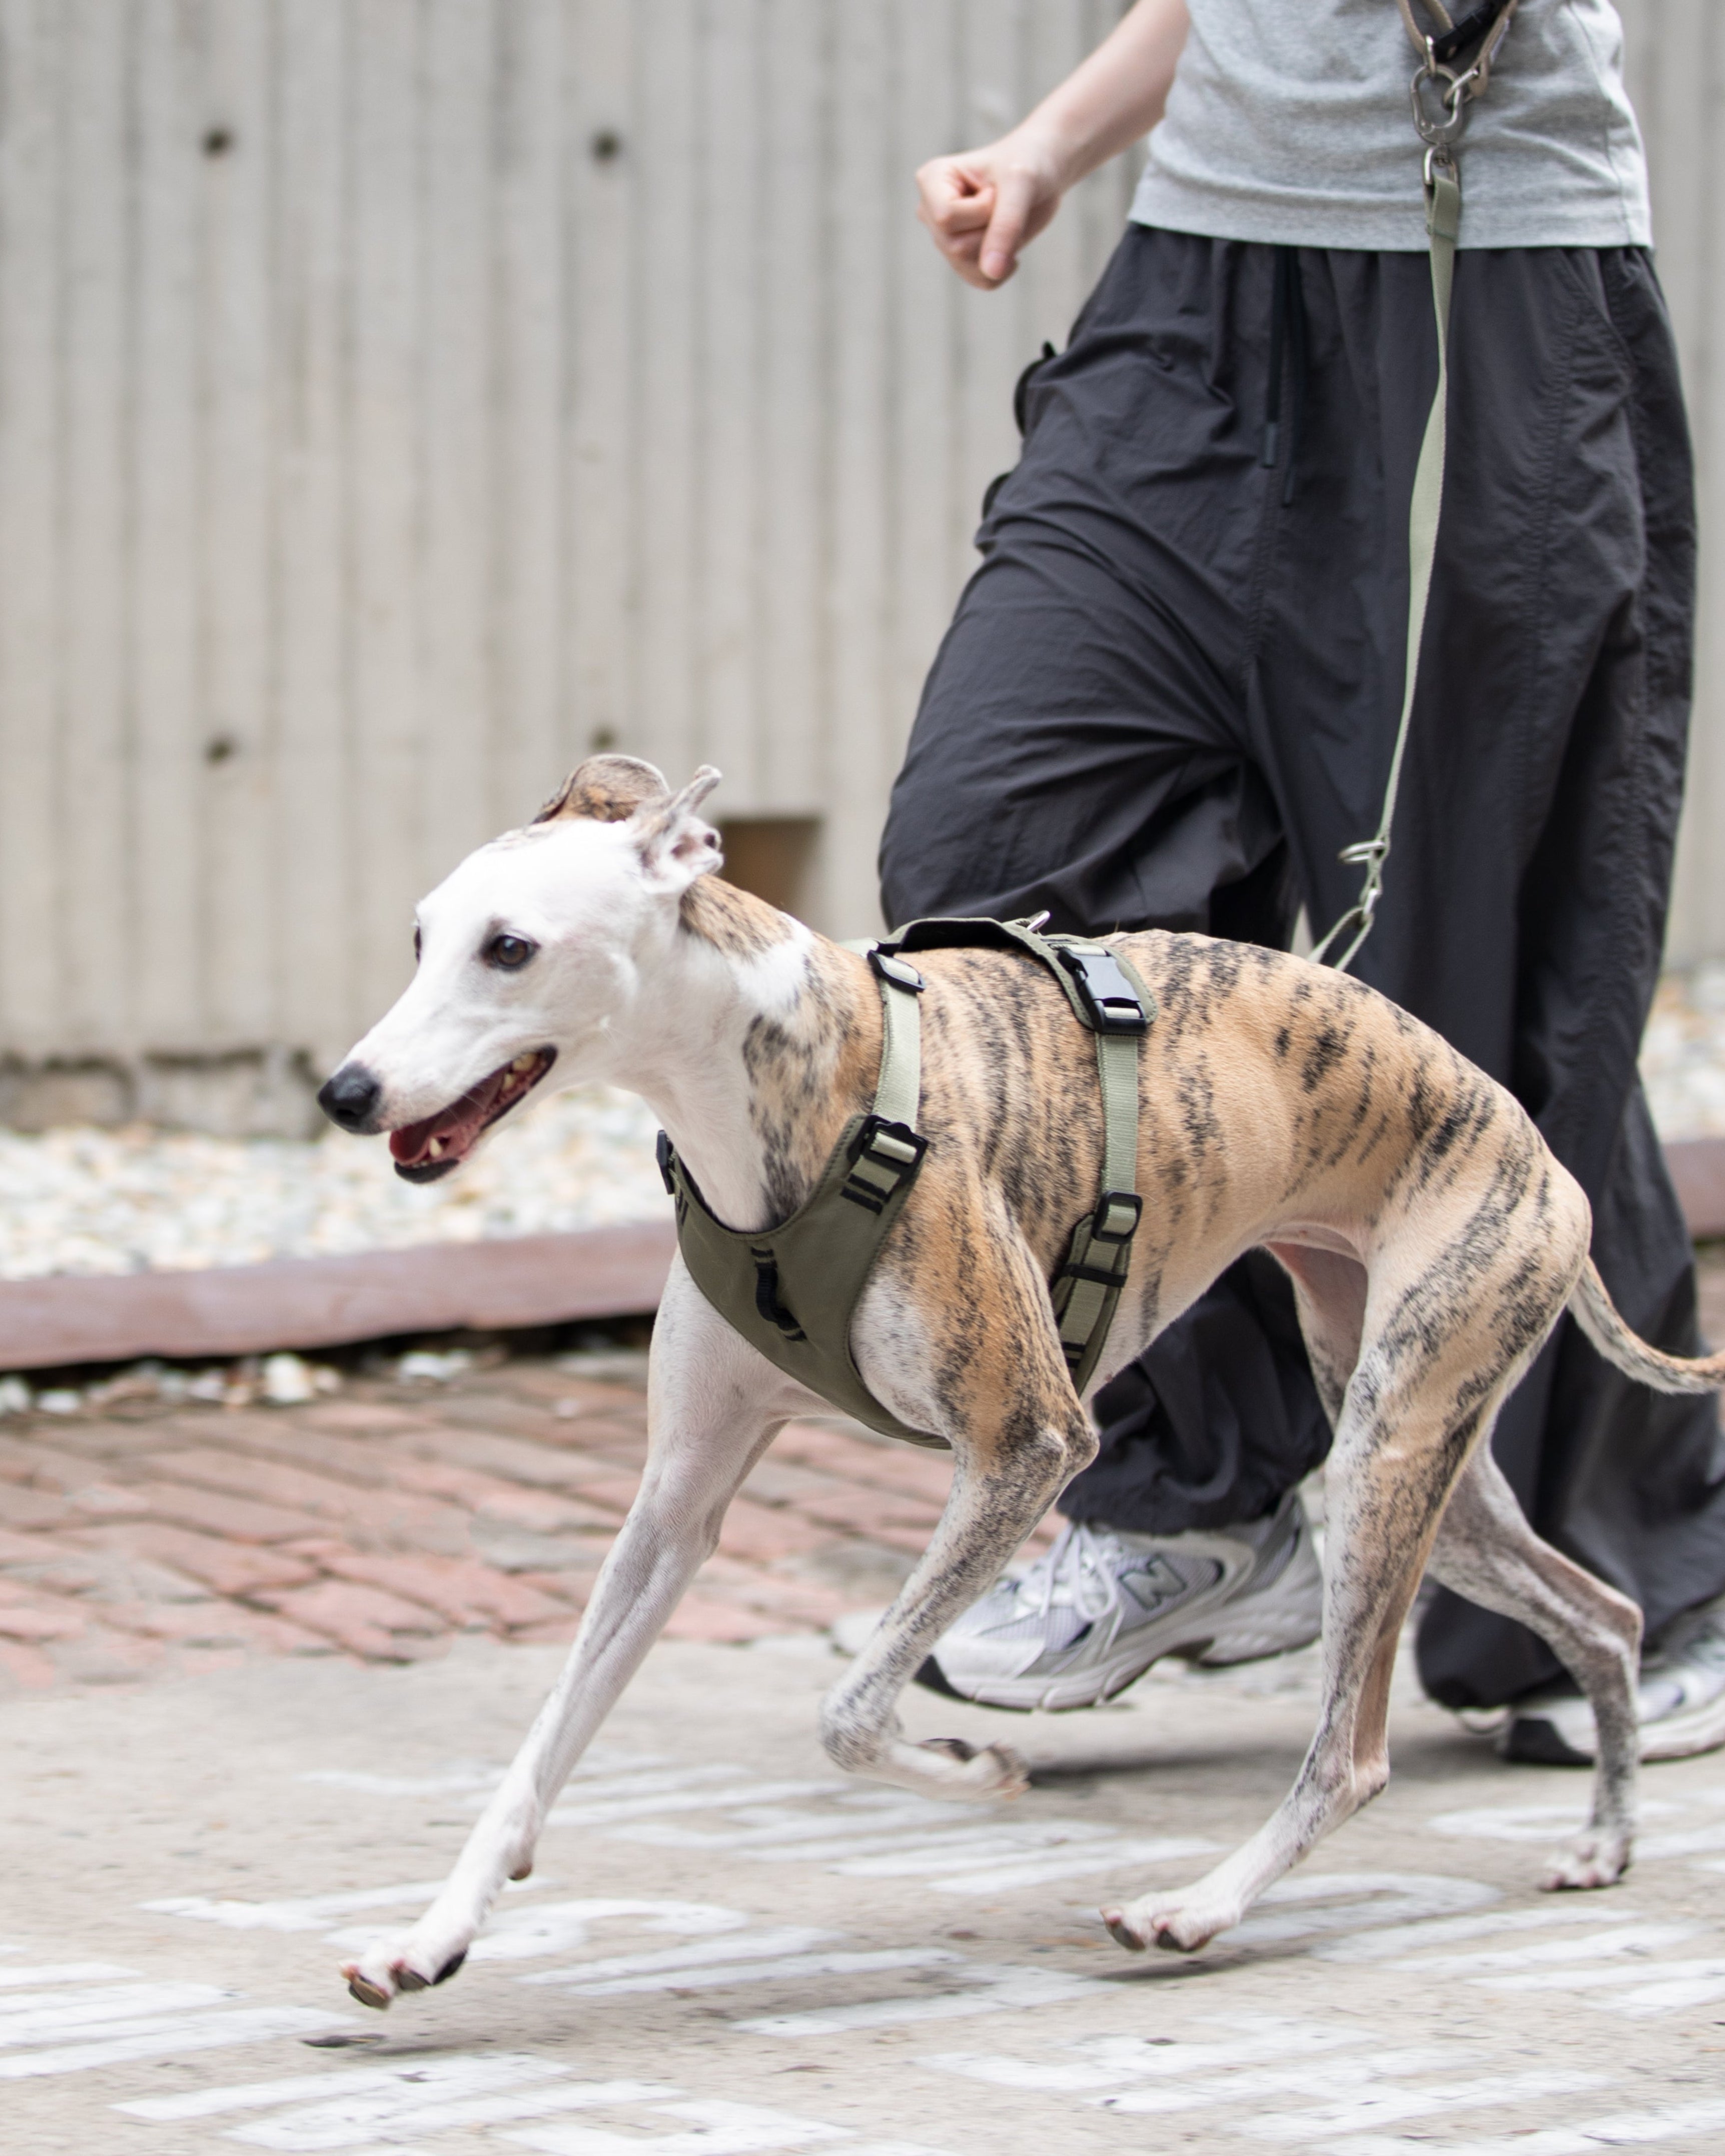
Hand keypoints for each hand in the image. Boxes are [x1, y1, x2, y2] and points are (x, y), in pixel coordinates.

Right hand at [915, 137, 1065, 289]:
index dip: (981, 212)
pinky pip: (981, 281)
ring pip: (967, 267)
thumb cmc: (1027, 162)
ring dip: (999, 250)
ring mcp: (944, 237)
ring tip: (1006, 219)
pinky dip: (1003, 268)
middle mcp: (930, 210)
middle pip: (955, 247)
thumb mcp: (1021, 185)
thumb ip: (1005, 225)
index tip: (996, 190)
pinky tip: (1009, 243)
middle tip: (1004, 204)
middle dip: (992, 232)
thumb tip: (992, 271)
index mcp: (931, 180)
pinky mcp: (961, 258)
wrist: (1041, 171)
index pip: (946, 218)